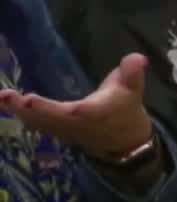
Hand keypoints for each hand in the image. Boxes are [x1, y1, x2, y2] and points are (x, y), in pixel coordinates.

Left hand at [0, 52, 154, 162]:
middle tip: (5, 95)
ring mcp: (65, 131)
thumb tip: (138, 57)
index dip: (47, 107)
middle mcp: (74, 125)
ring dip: (18, 112)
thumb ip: (132, 73)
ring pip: (38, 123)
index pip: (68, 111)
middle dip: (24, 108)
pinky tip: (9, 105)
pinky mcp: (59, 132)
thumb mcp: (134, 91)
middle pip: (45, 118)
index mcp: (91, 114)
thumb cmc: (127, 113)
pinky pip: (38, 125)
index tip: (28, 98)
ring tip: (2, 98)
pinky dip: (23, 116)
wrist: (128, 144)